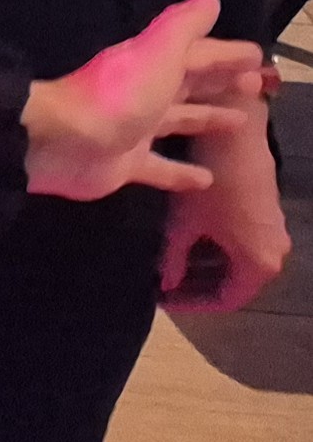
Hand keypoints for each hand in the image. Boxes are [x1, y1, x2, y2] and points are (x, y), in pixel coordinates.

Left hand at [23, 0, 262, 199]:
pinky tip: (208, 179)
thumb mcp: (156, 52)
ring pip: (178, 120)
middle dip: (219, 81)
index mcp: (151, 64)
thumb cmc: (118, 95)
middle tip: (255, 84)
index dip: (225, 53)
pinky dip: (183, 173)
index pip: (196, 54)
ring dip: (207, 119)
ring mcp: (134, 128)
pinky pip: (161, 167)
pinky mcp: (128, 163)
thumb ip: (182, 25)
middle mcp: (143, 93)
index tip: (256, 54)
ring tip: (241, 122)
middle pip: (188, 83)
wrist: (65, 139)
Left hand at [159, 102, 292, 310]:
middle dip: (199, 285)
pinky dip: (218, 248)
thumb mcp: (183, 225)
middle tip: (166, 284)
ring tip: (173, 265)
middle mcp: (276, 256)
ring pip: (238, 263)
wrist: (235, 138)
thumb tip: (165, 283)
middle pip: (235, 284)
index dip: (193, 303)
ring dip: (208, 267)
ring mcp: (276, 235)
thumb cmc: (208, 184)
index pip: (226, 300)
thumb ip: (173, 260)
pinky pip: (245, 245)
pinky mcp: (270, 216)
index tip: (165, 300)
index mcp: (258, 265)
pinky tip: (191, 242)